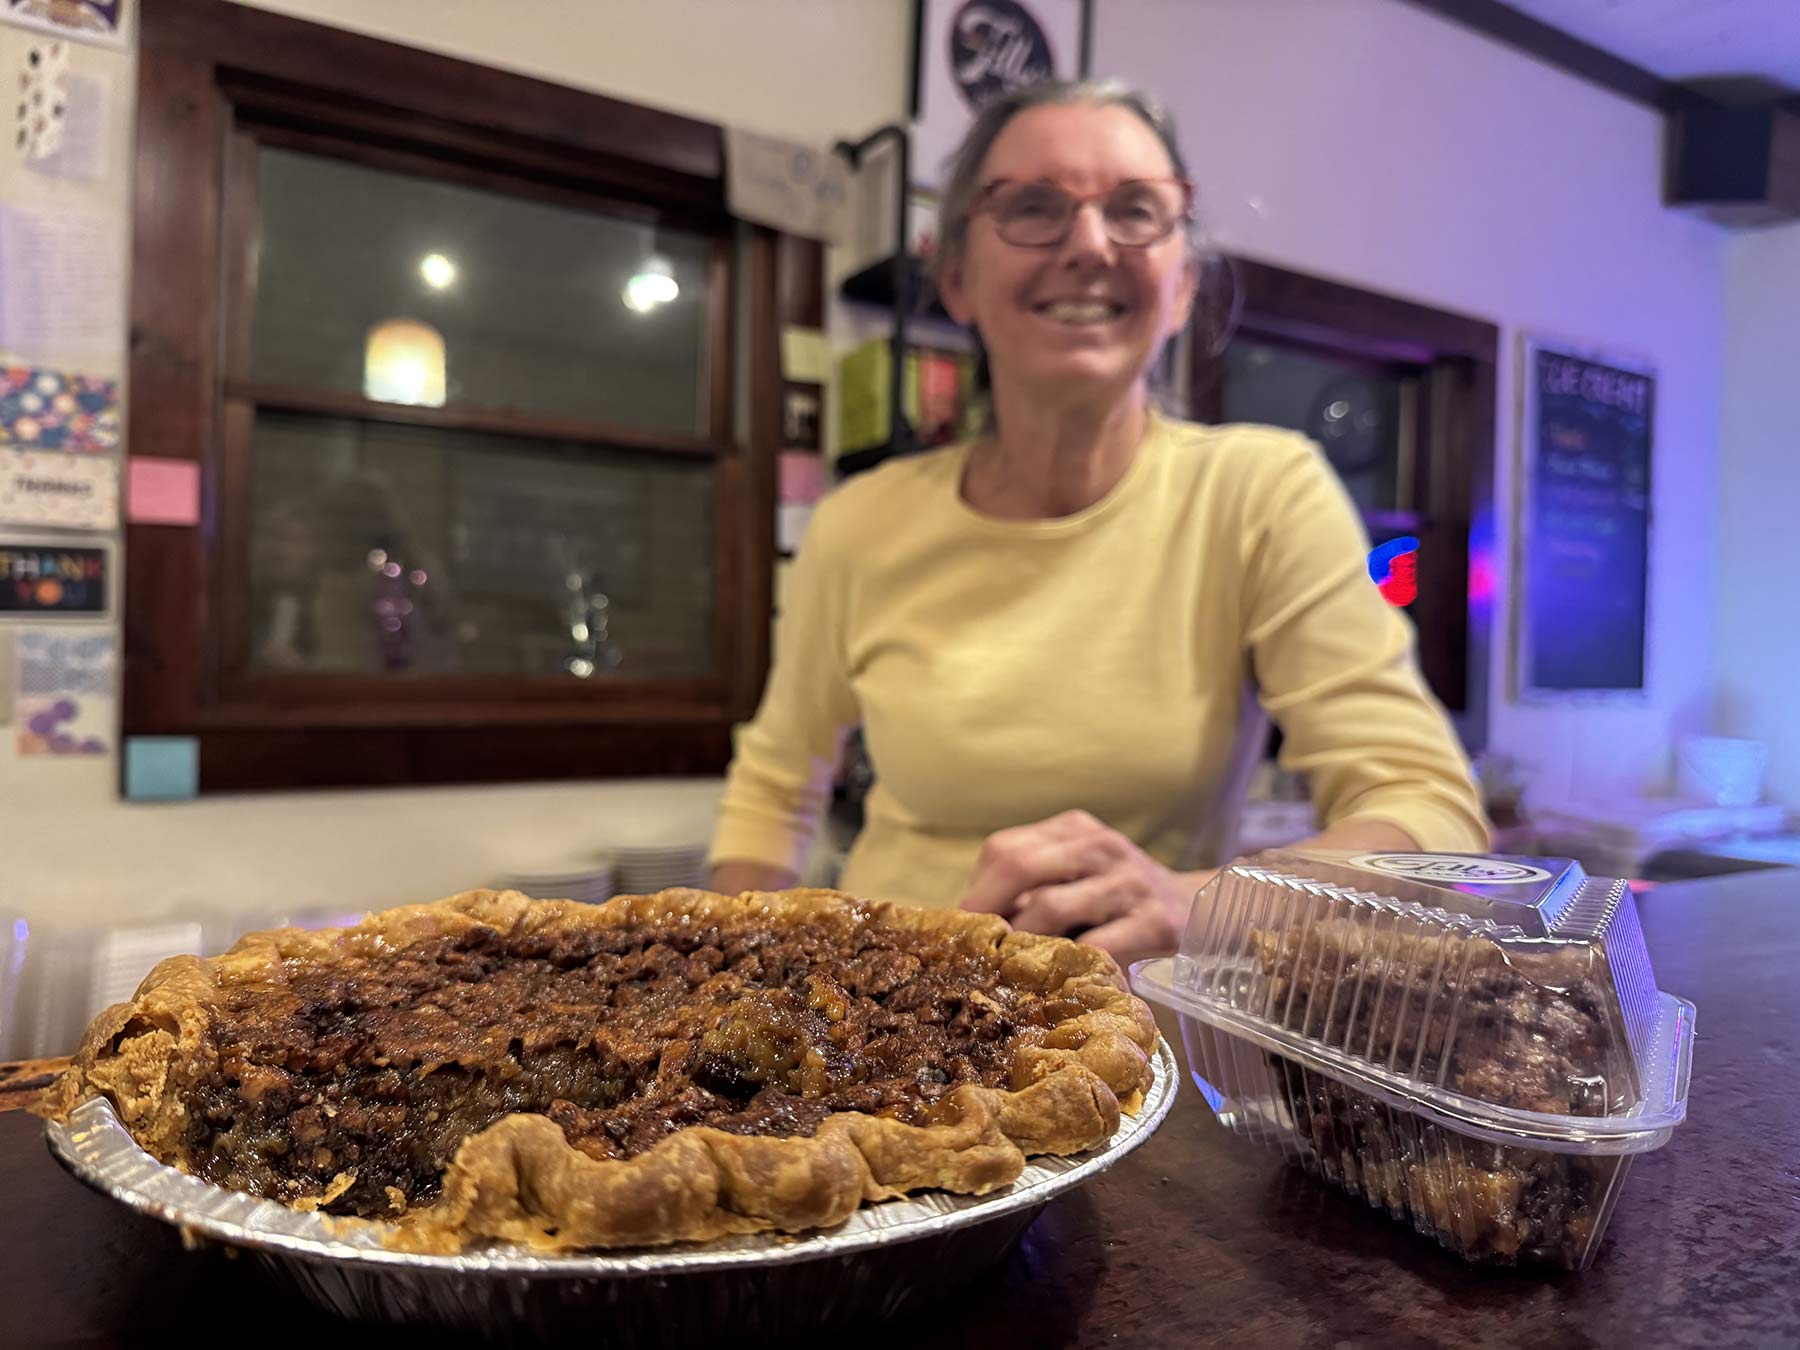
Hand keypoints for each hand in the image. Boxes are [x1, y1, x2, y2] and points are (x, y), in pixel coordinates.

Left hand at [959, 811, 1210, 965]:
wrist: (1195, 907)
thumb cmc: (1117, 898)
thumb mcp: (1078, 873)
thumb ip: (1033, 887)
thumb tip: (969, 926)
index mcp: (1073, 829)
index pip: (1005, 848)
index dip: (977, 891)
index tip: (964, 928)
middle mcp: (1100, 846)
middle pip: (1020, 866)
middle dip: (988, 912)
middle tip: (978, 950)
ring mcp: (1129, 882)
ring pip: (1052, 907)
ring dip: (1023, 942)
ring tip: (1012, 969)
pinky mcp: (1156, 922)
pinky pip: (1098, 947)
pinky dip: (1071, 966)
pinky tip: (1061, 983)